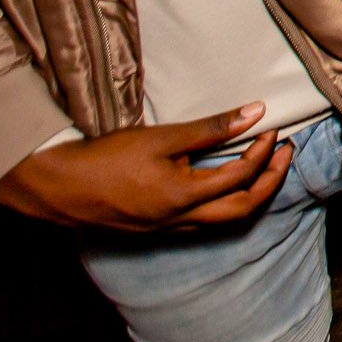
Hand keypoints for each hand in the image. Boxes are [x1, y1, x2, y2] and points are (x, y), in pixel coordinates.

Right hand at [0, 103, 293, 232]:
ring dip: (251, 195)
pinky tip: (225, 183)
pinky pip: (203, 222)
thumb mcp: (162, 137)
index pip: (240, 177)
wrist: (57, 186)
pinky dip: (225, 203)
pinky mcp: (156, 228)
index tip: (271, 130)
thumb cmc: (106, 158)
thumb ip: (211, 128)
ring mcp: (168, 228)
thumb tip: (255, 112)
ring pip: (224, 220)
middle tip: (284, 153)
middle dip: (271, 181)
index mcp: (184, 197)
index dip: (262, 153)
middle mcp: (180, 220)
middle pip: (243, 209)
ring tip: (264, 167)